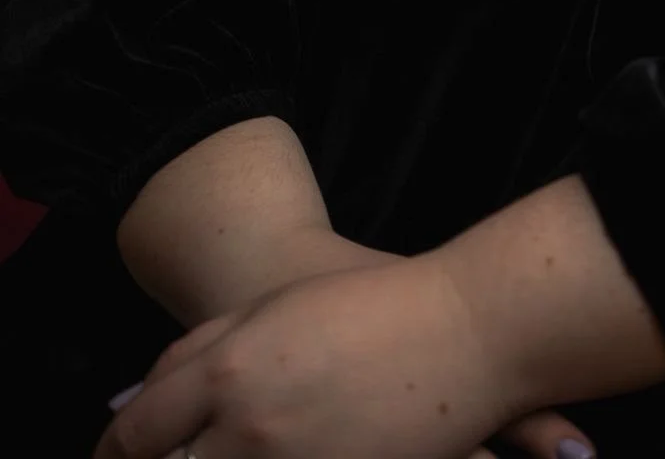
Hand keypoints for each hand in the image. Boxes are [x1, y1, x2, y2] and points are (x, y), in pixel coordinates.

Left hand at [92, 247, 523, 458]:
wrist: (466, 332)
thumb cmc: (369, 305)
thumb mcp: (273, 308)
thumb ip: (199, 350)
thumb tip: (143, 401)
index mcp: (227, 372)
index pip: (136, 432)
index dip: (113, 450)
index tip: (113, 456)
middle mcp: (247, 430)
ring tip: (223, 452)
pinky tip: (270, 458)